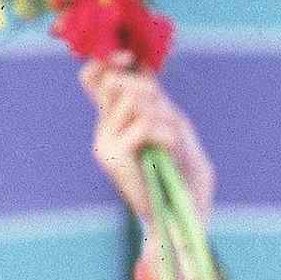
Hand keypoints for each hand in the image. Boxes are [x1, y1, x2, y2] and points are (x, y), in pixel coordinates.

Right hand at [80, 53, 212, 239]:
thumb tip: (145, 75)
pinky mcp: (113, 156)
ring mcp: (105, 142)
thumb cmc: (187, 181)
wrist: (183, 221)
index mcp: (116, 122)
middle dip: (153, 93)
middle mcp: (105, 129)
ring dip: (165, 117)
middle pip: (120, 82)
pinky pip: (145, 125)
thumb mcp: (178, 134)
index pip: (94, 78)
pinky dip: (166, 133)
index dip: (108, 62)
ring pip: (136, 101)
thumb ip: (160, 105)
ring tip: (173, 143)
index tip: (131, 58)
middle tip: (171, 122)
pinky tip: (170, 150)